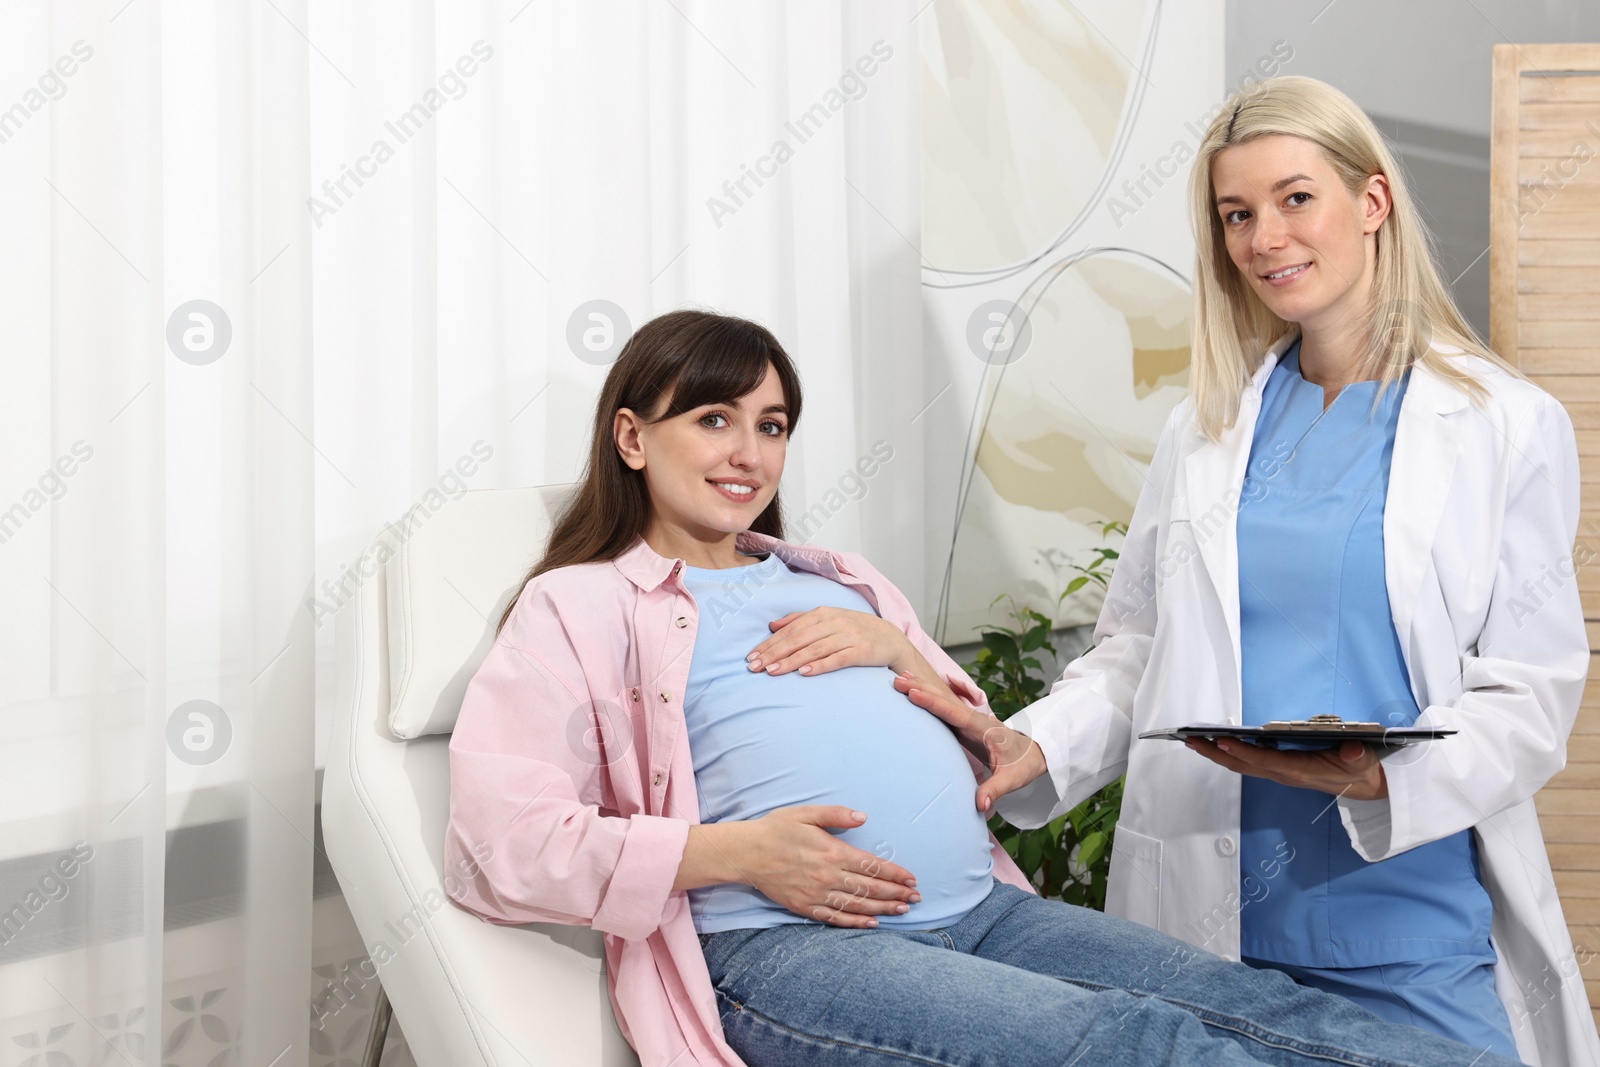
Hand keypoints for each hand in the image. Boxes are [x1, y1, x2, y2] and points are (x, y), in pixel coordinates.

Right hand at [726, 806, 921, 926]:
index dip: (894, 874)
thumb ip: (836, 814)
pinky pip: (836, 918)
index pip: (872, 865)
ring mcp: (817, 894)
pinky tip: (872, 924)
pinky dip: (856, 923)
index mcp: (831, 852)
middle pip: (870, 888)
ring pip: (857, 906)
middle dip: (895, 893)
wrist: (746, 853)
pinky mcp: (805, 907)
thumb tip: (863, 817)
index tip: (911, 879)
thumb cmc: (776, 829)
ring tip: (902, 910)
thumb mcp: (805, 813)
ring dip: (883, 909)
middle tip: (916, 898)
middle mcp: (828, 876)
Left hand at [747, 607, 913, 676]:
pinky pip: (837, 658)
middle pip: (798, 639)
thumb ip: (798, 620)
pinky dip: (820, 665)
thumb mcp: (827, 619)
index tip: (751, 657)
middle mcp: (833, 622)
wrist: (890, 638)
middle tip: (754, 667)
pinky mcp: (861, 651)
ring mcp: (848, 636)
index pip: (789, 629)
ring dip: (791, 661)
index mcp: (822, 613)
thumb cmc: (853, 630)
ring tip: (772, 671)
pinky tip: (804, 673)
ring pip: (814, 649)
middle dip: (774, 653)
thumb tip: (771, 625)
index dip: (769, 643)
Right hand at [892, 673, 1048, 812]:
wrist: (1034, 754)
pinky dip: (927, 701)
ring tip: (900, 678)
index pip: (954, 713)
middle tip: (897, 680)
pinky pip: (942, 711)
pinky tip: (914, 694)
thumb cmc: (1024, 764)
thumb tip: (979, 805)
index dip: (934, 703)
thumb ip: (995, 790)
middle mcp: (973, 719)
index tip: (914, 693)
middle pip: (944, 700)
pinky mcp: (963, 728)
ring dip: (921, 689)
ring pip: (941, 702)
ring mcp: (968, 722)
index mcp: (983, 727)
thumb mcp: (1013, 779)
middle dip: (921, 689)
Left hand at [1183, 738, 1387, 800]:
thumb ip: (1357, 756)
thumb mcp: (1363, 761)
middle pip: (1243, 765)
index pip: (1265, 760)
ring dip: (1217, 754)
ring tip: (1195, 740)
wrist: (1366, 787)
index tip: (1220, 741)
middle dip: (1215, 753)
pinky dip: (1231, 752)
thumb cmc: (1361, 770)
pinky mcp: (1280, 769)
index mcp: (1300, 770)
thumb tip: (1352, 750)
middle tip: (1190, 739)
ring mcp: (1280, 773)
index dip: (1242, 752)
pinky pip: (1249, 762)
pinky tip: (1219, 743)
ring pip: (1242, 764)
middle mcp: (1284, 773)